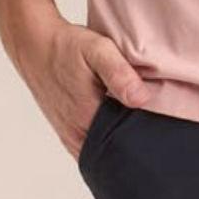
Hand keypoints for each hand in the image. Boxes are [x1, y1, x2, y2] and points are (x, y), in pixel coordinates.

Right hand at [10, 9, 151, 159]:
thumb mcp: (97, 49)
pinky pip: (92, 146)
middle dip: (136, 146)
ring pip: (103, 151)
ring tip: (143, 129)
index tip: (164, 133)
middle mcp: (77, 134)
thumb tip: (142, 98)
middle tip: (159, 133)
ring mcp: (70, 136)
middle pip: (115, 153)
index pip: (125, 146)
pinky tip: (120, 125)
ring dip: (121, 143)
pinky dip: (107, 140)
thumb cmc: (66, 46)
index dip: (146, 141)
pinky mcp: (67, 132)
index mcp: (87, 119)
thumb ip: (119, 73)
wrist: (34, 45)